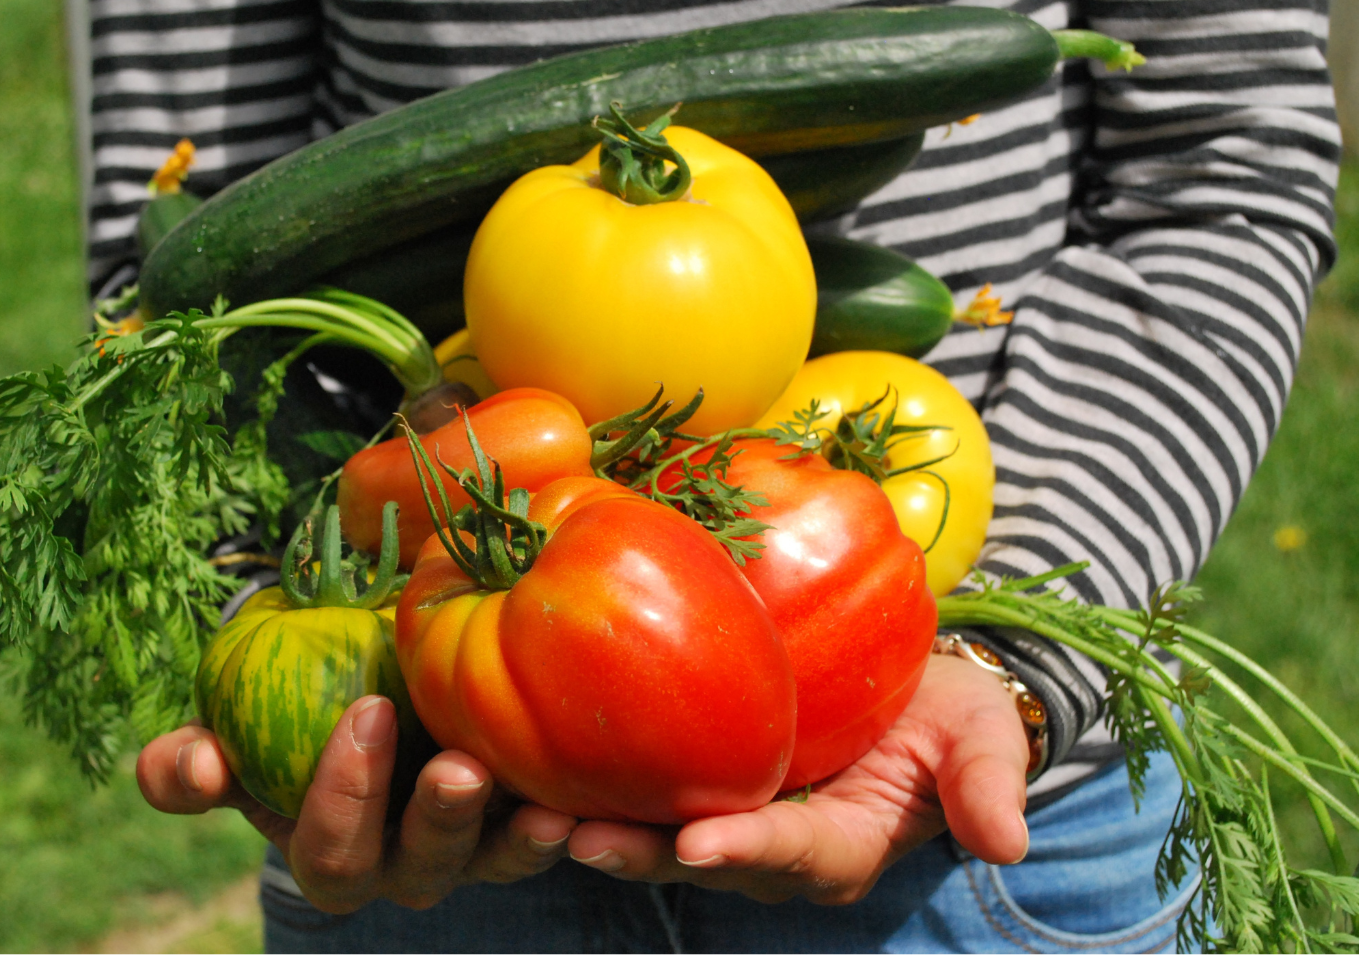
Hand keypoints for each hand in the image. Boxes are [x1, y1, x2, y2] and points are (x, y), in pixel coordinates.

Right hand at [137, 695, 576, 912]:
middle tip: (456, 767)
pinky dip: (569, 819)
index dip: (342, 795)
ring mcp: (470, 851)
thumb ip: (192, 762)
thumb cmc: (289, 714)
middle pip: (418, 867)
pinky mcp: (525, 824)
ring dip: (515, 836)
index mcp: (330, 850)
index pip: (328, 850)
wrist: (369, 694)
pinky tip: (584, 793)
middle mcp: (402, 865)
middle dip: (437, 821)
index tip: (365, 711)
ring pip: (493, 861)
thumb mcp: (234, 734)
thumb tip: (192, 764)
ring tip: (542, 804)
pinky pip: (549, 833)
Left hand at [567, 654, 1030, 903]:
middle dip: (644, 854)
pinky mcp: (696, 778)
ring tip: (536, 814)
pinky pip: (642, 789)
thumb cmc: (947, 710)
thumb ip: (986, 783)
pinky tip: (538, 761)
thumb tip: (1008, 842)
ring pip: (656, 835)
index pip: (793, 853)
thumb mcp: (980, 736)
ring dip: (600, 829)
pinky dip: (594, 782)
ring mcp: (730, 815)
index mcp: (842, 844)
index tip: (700, 844)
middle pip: (703, 859)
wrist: (909, 685)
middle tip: (580, 838)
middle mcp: (774, 847)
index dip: (748, 850)